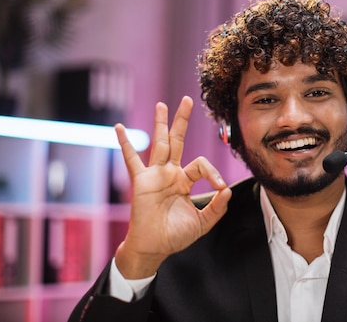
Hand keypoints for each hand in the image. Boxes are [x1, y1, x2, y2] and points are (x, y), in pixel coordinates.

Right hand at [114, 96, 231, 278]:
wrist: (154, 247)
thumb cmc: (175, 235)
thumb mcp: (202, 222)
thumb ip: (217, 208)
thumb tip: (227, 191)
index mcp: (184, 180)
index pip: (201, 164)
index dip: (213, 173)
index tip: (220, 188)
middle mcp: (170, 173)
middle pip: (177, 140)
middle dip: (182, 120)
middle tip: (188, 100)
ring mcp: (155, 175)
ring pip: (159, 143)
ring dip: (160, 123)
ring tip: (161, 104)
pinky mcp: (141, 181)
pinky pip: (131, 159)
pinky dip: (125, 143)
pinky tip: (119, 127)